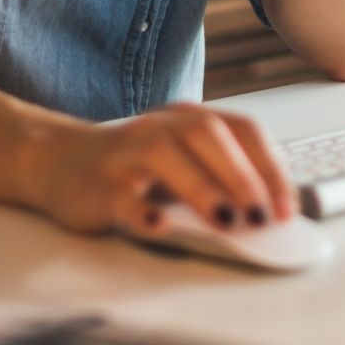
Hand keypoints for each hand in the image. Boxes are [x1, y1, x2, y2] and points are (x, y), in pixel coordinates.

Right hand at [23, 102, 298, 236]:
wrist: (57, 161)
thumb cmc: (133, 167)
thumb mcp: (181, 162)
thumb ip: (219, 178)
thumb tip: (269, 215)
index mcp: (189, 118)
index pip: (241, 129)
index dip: (269, 166)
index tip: (287, 207)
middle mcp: (159, 126)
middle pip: (206, 135)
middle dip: (241, 175)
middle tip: (262, 215)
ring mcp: (125, 152)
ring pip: (164, 156)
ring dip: (201, 188)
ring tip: (227, 221)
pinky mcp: (97, 184)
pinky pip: (120, 195)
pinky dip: (142, 211)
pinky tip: (160, 226)